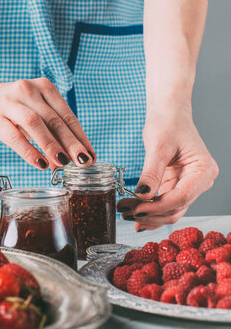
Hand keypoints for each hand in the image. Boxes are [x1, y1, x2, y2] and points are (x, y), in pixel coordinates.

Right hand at [0, 77, 94, 169]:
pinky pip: (14, 135)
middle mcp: (28, 91)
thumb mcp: (32, 113)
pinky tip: (39, 163)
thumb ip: (48, 134)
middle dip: (71, 142)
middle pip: (54, 119)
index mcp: (44, 87)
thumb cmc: (10, 107)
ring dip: (51, 144)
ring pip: (35, 123)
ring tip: (63, 163)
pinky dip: (28, 150)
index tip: (90, 155)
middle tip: (83, 161)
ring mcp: (10, 102)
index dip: (80, 136)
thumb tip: (63, 161)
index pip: (66, 114)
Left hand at [117, 106, 218, 230]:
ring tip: (126, 213)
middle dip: (150, 214)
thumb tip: (142, 196)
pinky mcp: (177, 185)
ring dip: (149, 215)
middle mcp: (200, 181)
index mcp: (203, 170)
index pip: (180, 197)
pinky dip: (151, 210)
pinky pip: (165, 203)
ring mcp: (190, 185)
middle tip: (125, 212)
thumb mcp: (158, 147)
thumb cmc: (167, 122)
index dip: (156, 207)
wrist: (168, 113)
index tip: (135, 210)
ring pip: (170, 209)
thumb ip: (151, 173)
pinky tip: (135, 215)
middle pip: (176, 208)